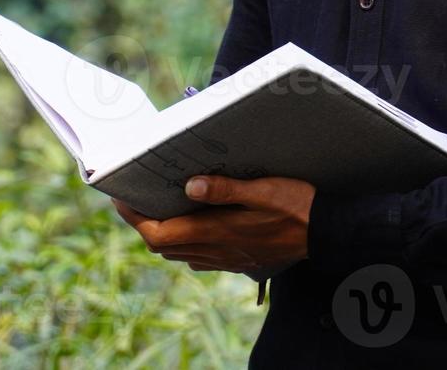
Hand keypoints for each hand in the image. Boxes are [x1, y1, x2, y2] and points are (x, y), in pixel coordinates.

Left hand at [110, 175, 314, 273]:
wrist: (325, 233)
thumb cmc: (296, 206)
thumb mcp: (262, 189)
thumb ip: (225, 189)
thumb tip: (188, 187)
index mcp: (216, 233)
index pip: (159, 235)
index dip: (134, 219)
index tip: (121, 199)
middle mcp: (215, 251)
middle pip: (163, 246)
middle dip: (143, 224)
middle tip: (135, 199)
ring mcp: (225, 259)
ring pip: (179, 253)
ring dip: (162, 234)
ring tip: (157, 208)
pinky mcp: (236, 259)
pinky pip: (198, 257)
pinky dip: (184, 242)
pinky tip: (191, 224)